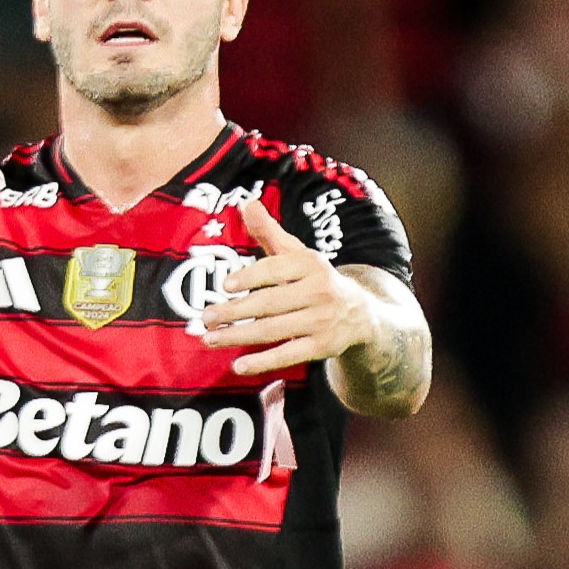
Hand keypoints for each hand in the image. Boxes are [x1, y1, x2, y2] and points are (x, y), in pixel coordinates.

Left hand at [200, 199, 374, 375]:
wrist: (361, 313)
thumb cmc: (316, 280)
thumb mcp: (297, 254)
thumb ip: (269, 232)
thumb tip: (246, 203)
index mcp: (310, 264)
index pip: (277, 269)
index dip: (251, 276)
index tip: (225, 284)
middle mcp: (318, 291)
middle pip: (270, 302)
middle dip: (235, 311)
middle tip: (206, 317)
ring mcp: (321, 320)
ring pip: (274, 329)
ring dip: (239, 335)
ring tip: (211, 338)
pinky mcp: (322, 346)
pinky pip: (288, 354)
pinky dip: (263, 361)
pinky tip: (238, 365)